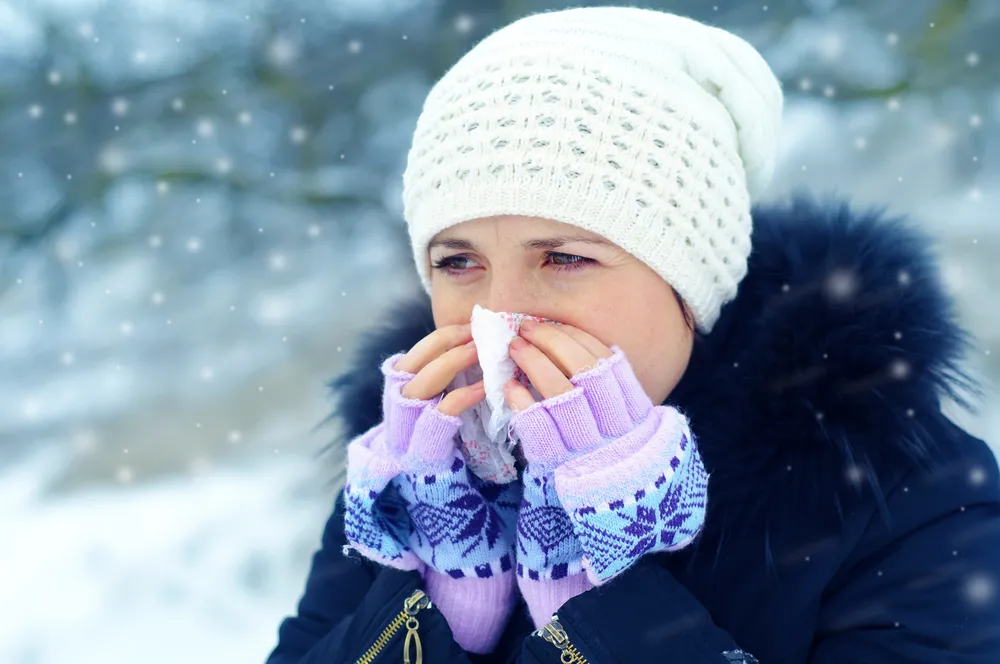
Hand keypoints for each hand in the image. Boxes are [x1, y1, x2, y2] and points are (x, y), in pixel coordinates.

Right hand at [343, 322, 519, 579]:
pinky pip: (437, 421)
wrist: (451, 535)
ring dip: (449, 365)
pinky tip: (488, 388)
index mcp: (401, 414)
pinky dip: (461, 398)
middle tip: (478, 331)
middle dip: (441, 346)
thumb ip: (456, 400)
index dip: (435, 341)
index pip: (407, 363)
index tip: (465, 325)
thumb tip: (481, 357)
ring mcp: (404, 445)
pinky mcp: (421, 463)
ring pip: (414, 390)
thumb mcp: (453, 433)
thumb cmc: (461, 478)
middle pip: (406, 371)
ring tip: (483, 351)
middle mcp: (395, 426)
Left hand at [502, 321, 705, 590]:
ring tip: (512, 347)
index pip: (611, 365)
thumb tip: (585, 358)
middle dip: (552, 341)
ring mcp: (591, 452)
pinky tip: (507, 387)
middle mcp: (618, 433)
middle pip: (585, 371)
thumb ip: (610, 406)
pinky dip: (523, 402)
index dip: (580, 339)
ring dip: (534, 363)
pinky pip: (541, 429)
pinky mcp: (562, 473)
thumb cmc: (611, 488)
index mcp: (638, 420)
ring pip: (562, 393)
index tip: (556, 324)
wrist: (611, 547)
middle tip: (524, 327)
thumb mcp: (623, 442)